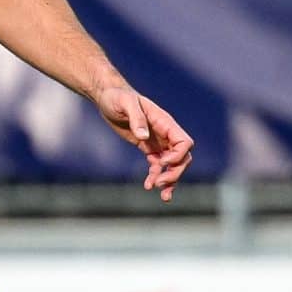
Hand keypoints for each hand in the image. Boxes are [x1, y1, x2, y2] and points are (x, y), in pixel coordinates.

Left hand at [89, 81, 193, 200]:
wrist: (107, 97)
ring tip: (160, 194)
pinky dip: (156, 176)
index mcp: (164, 122)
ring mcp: (158, 141)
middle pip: (182, 158)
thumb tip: (144, 136)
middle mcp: (165, 133)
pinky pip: (158, 165)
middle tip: (159, 184)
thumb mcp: (125, 103)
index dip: (178, 156)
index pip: (184, 142)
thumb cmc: (116, 96)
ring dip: (169, 180)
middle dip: (174, 173)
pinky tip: (148, 186)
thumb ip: (136, 118)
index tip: (161, 163)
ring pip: (172, 165)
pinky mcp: (148, 147)